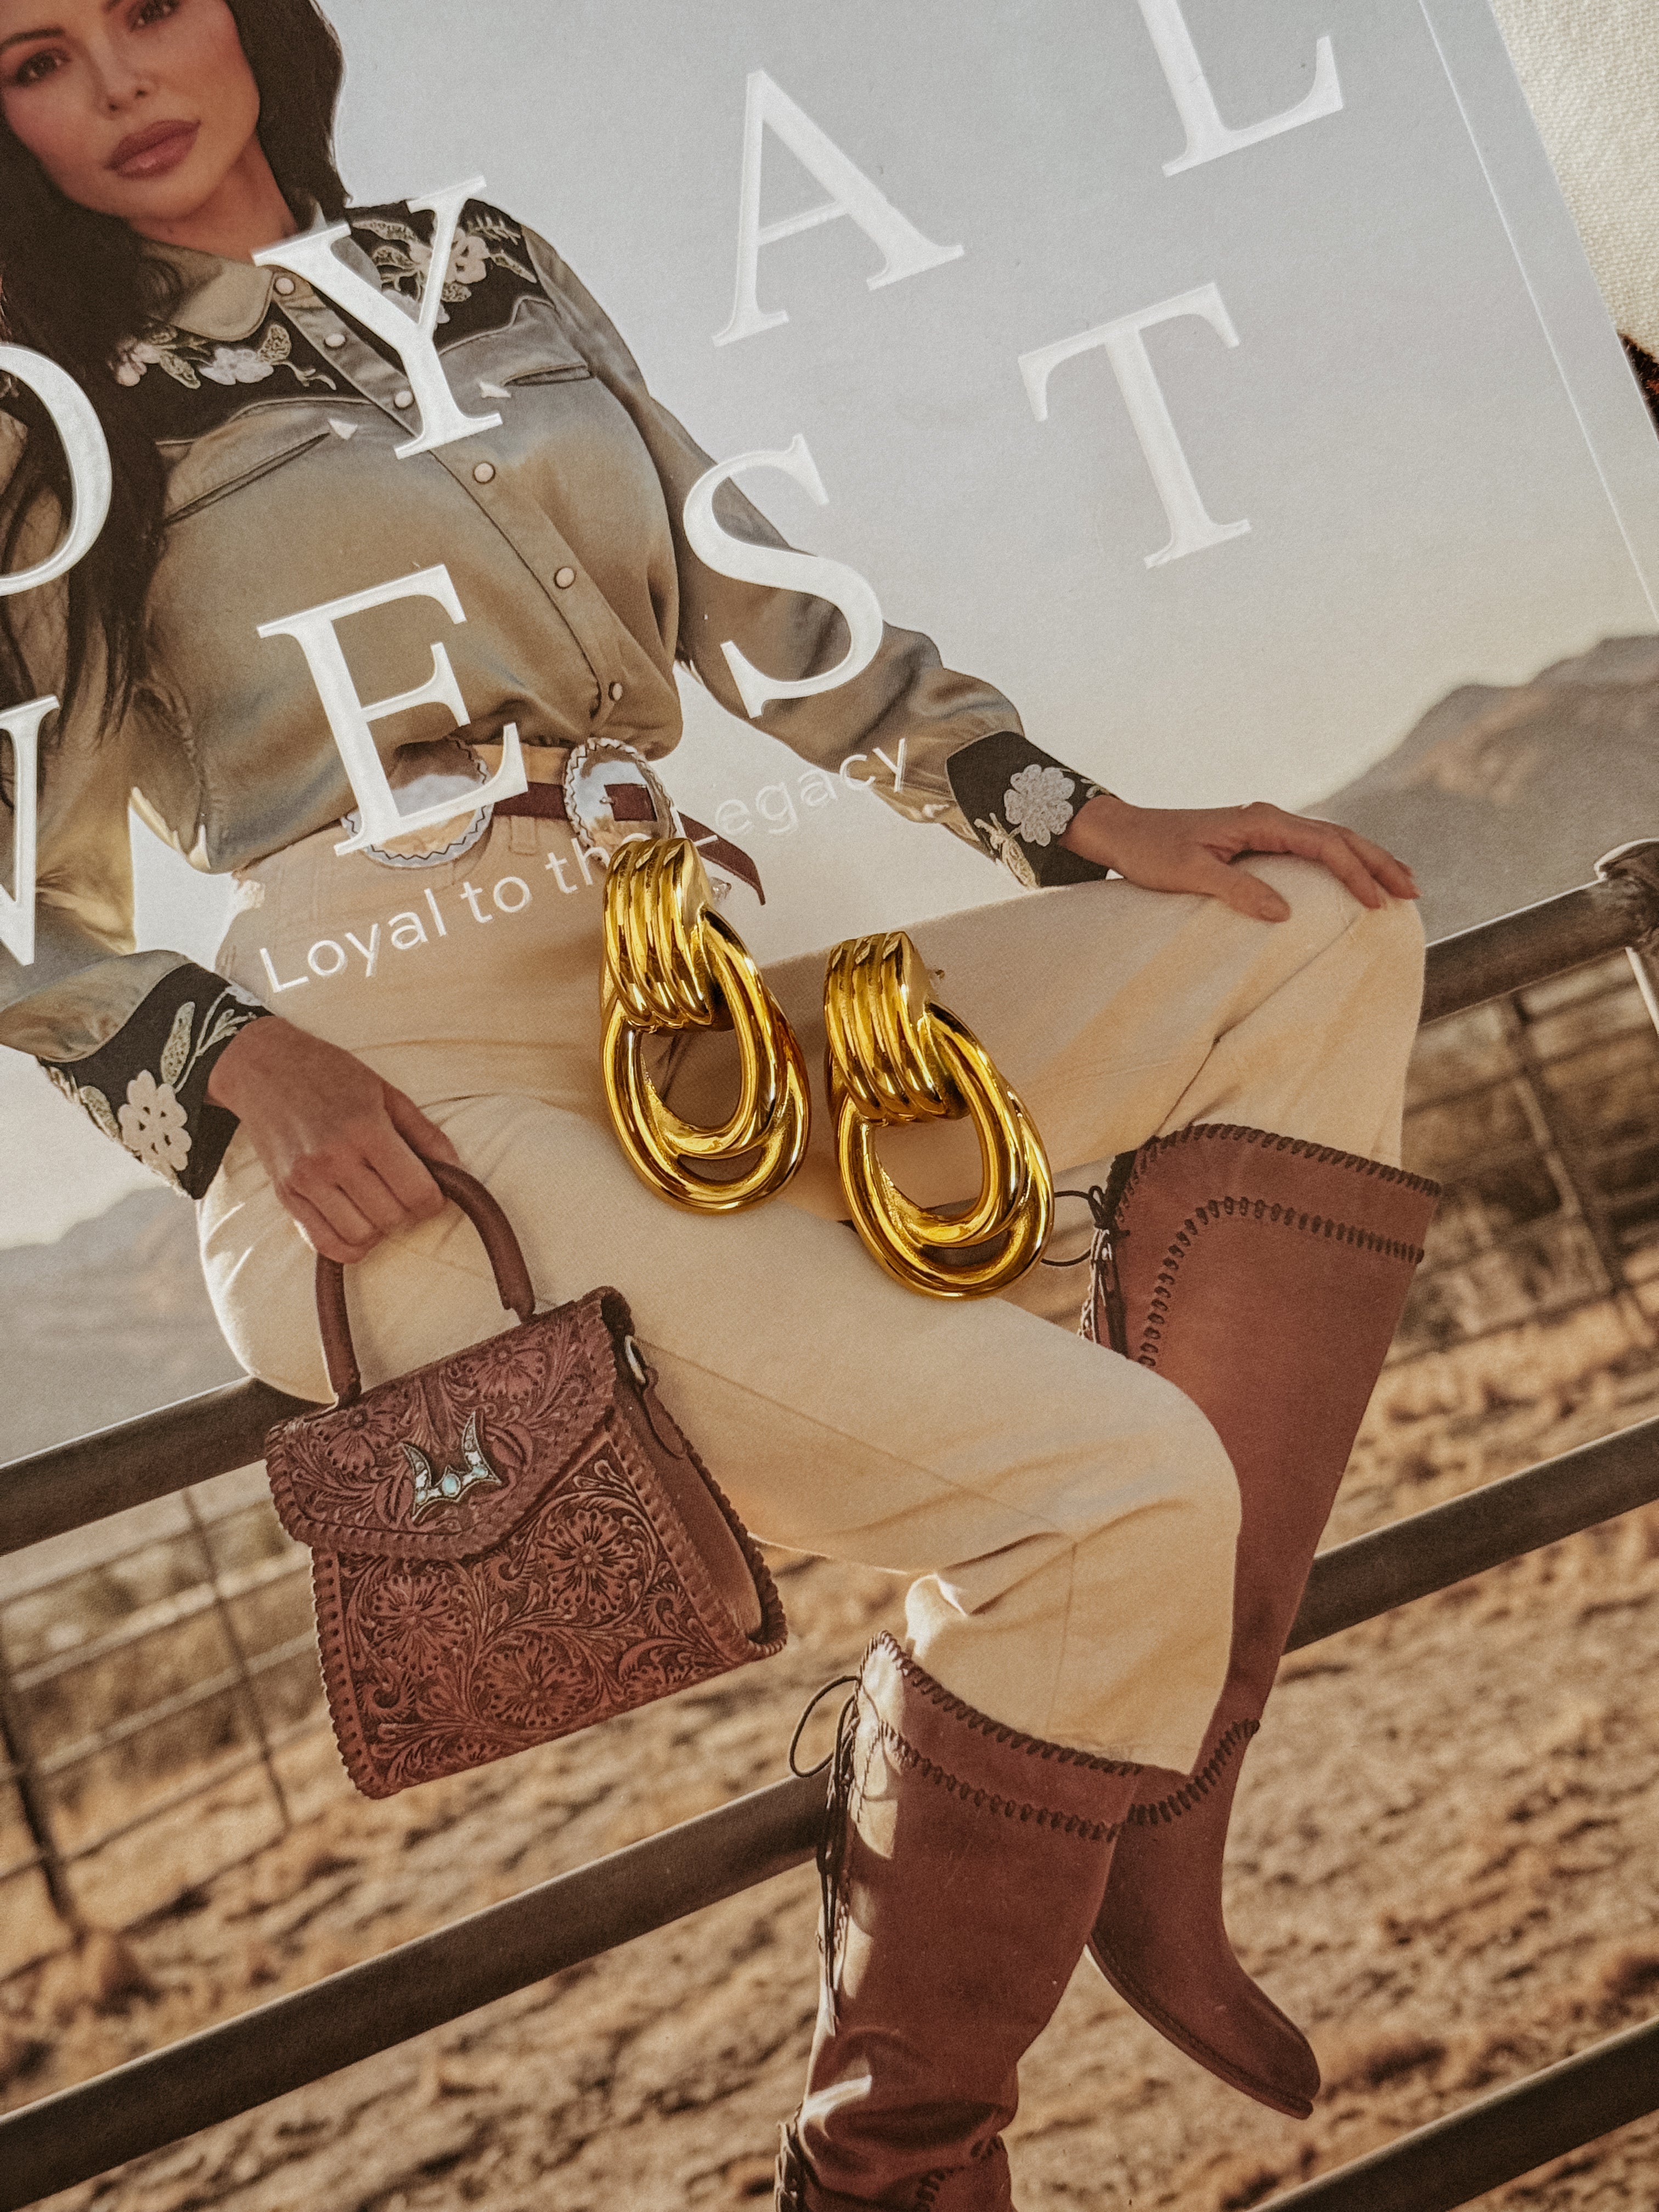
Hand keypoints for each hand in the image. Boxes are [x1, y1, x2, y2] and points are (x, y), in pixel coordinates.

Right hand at [207, 1017, 460, 1263]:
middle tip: (405, 1194)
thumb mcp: (386, 1092)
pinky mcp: (285, 1195)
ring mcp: (304, 1180)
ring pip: (361, 1237)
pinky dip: (349, 1245)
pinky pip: (324, 1244)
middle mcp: (332, 1158)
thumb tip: (457, 1172)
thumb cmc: (331, 1074)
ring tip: (379, 1204)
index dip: (434, 1199)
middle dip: (409, 1213)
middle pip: (391, 1218)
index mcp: (365, 1129)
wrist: (263, 1067)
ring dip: (380, 1229)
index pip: (416, 1192)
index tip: (432, 1190)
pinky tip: (357, 1223)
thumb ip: (425, 1134)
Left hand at [1060, 793, 1416, 921]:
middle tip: (1413, 892)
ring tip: (1400, 886)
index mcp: (1260, 820)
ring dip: (1367, 861)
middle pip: (1340, 837)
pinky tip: (1356, 881)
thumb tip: (1284, 912)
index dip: (1355, 873)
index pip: (1324, 845)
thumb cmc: (1151, 853)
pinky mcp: (1259, 841)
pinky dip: (1341, 863)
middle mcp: (1270, 818)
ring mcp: (1266, 828)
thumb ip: (1236, 890)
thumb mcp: (1189, 874)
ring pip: (1331, 840)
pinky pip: (1312, 850)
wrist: (1125, 833)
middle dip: (1378, 862)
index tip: (1377, 902)